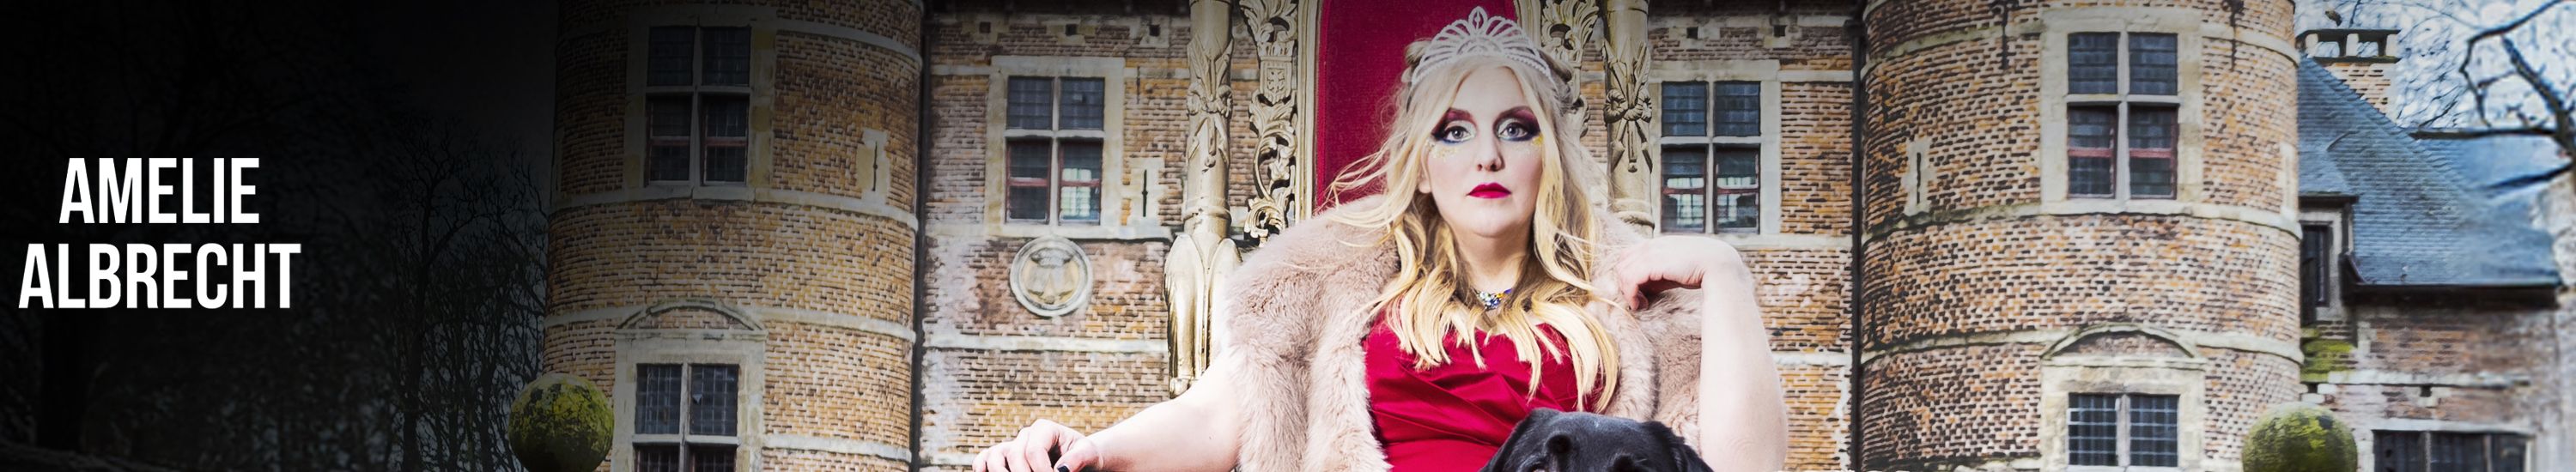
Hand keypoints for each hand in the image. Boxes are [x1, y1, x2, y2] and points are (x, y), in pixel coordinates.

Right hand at [974, 419, 1104, 471]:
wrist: (1080, 460)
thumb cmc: (1084, 455)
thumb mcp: (1089, 454)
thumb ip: (1079, 458)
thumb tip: (1061, 469)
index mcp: (1045, 428)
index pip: (1034, 450)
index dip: (1041, 470)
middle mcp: (1026, 435)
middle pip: (1015, 454)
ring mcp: (1013, 445)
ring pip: (996, 454)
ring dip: (999, 471)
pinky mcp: (1005, 457)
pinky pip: (986, 457)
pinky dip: (981, 465)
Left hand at [1599, 235, 1750, 308]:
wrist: (1721, 266)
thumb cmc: (1704, 270)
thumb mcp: (1678, 270)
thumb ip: (1661, 275)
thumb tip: (1645, 290)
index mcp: (1660, 243)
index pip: (1630, 254)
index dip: (1629, 273)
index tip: (1638, 291)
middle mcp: (1653, 244)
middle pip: (1623, 262)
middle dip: (1625, 283)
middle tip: (1637, 300)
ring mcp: (1652, 252)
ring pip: (1623, 271)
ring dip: (1627, 291)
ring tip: (1640, 304)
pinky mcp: (1653, 264)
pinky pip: (1630, 279)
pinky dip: (1630, 294)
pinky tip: (1641, 304)